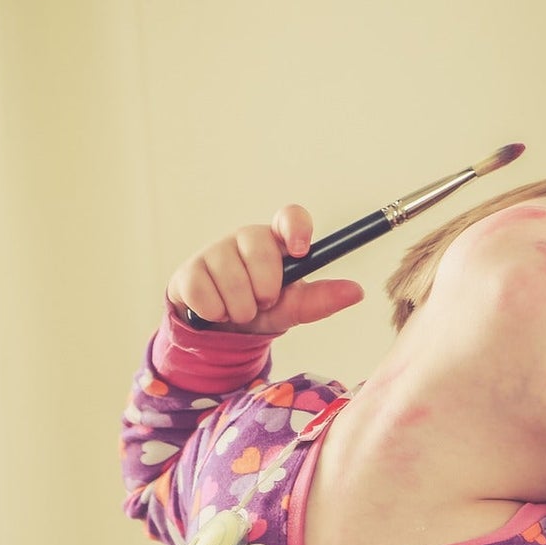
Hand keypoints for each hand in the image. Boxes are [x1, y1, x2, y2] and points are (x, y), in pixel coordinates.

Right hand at [167, 204, 364, 332]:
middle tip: (263, 300)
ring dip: (240, 308)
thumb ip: (322, 299)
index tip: (300, 250)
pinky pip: (204, 295)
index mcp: (278, 241)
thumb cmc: (262, 307)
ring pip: (233, 281)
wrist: (220, 328)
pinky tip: (215, 311)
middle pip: (260, 252)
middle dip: (265, 289)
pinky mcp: (188, 270)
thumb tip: (356, 292)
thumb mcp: (294, 307)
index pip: (290, 216)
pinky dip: (215, 313)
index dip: (296, 227)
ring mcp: (215, 251)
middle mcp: (246, 238)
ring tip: (239, 308)